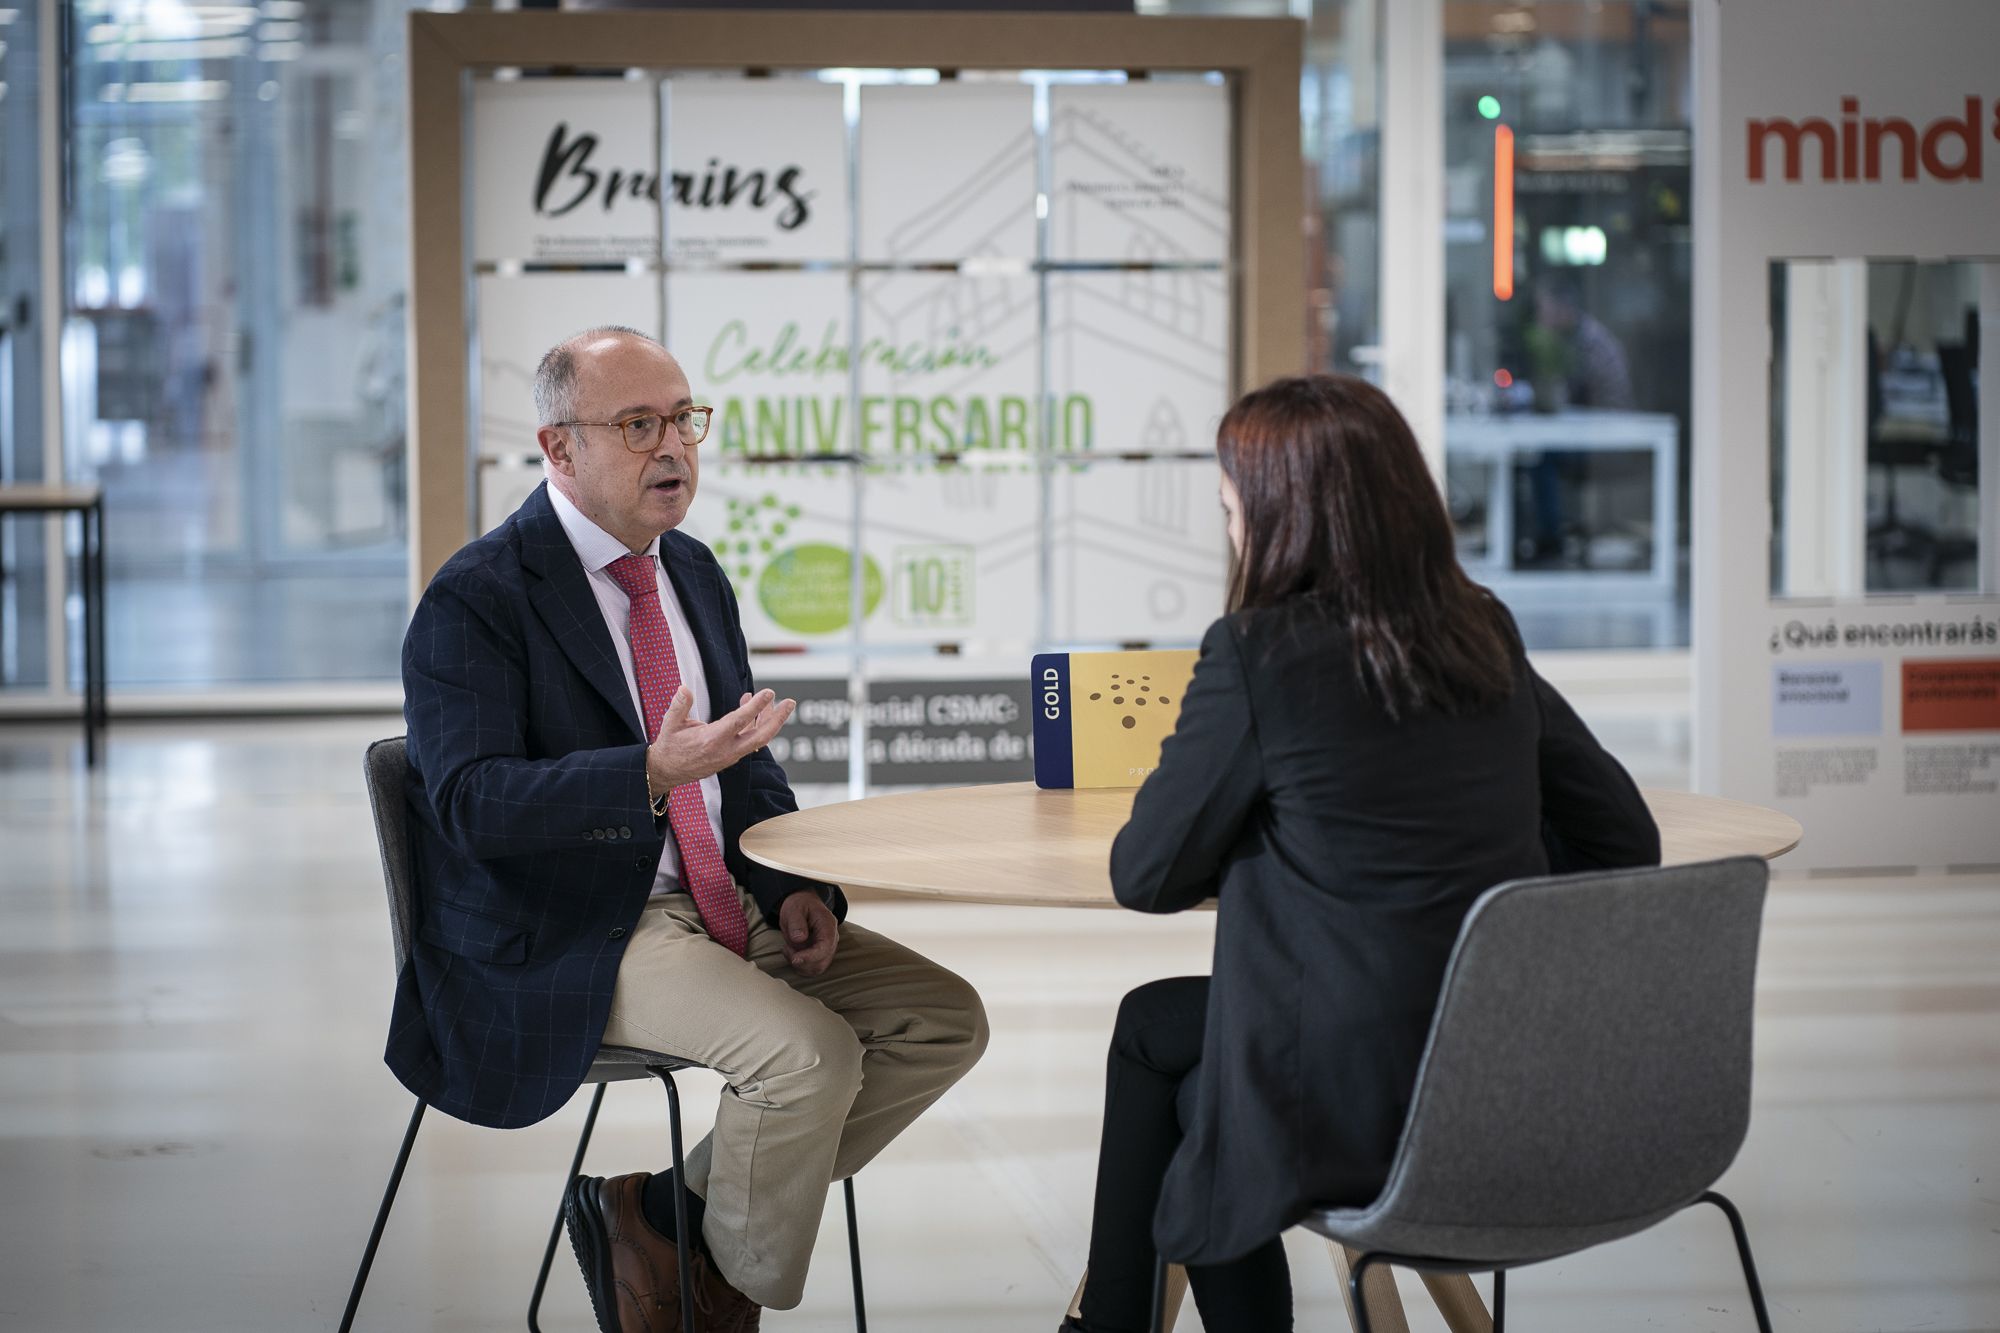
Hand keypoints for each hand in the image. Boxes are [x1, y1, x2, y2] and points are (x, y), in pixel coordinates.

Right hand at [647, 687, 794, 793]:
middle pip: (761, 736)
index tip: (769, 693)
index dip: (756, 706)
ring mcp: (731, 755)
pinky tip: (750, 706)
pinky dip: (755, 724)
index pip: (740, 721)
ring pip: (758, 738)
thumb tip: (684, 688)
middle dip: (778, 719)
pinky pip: (749, 739)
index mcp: (712, 740)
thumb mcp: (670, 724)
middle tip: (790, 702)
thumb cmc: (670, 746)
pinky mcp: (731, 756)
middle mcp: (726, 750)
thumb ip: (680, 706)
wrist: (667, 771)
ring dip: (768, 720)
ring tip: (771, 700)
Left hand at [777, 890, 839, 976]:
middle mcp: (831, 939)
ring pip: (817, 969)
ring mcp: (827, 948)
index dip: (810, 957)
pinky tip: (791, 953)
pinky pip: (812, 968)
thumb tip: (799, 939)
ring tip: (788, 949)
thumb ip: (797, 923)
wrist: (803, 904)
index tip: (795, 959)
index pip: (825, 947)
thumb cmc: (799, 905)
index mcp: (828, 925)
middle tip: (787, 949)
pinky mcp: (820, 955)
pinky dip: (799, 966)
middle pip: (822, 962)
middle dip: (802, 962)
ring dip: (800, 965)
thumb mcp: (794, 909)